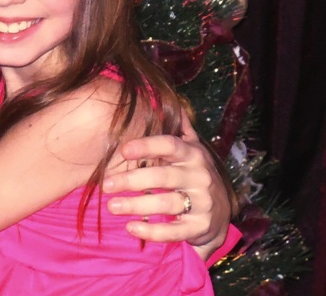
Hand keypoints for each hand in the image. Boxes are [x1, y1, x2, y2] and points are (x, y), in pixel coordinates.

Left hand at [103, 113, 232, 260]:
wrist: (220, 212)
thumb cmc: (194, 174)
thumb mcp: (190, 150)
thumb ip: (176, 128)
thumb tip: (159, 94)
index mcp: (193, 153)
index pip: (170, 146)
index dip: (148, 146)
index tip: (123, 150)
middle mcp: (199, 176)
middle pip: (163, 177)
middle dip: (132, 181)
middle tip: (105, 185)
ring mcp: (202, 203)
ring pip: (166, 204)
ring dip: (137, 205)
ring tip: (112, 206)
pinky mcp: (200, 227)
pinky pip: (174, 231)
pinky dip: (151, 232)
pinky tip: (131, 228)